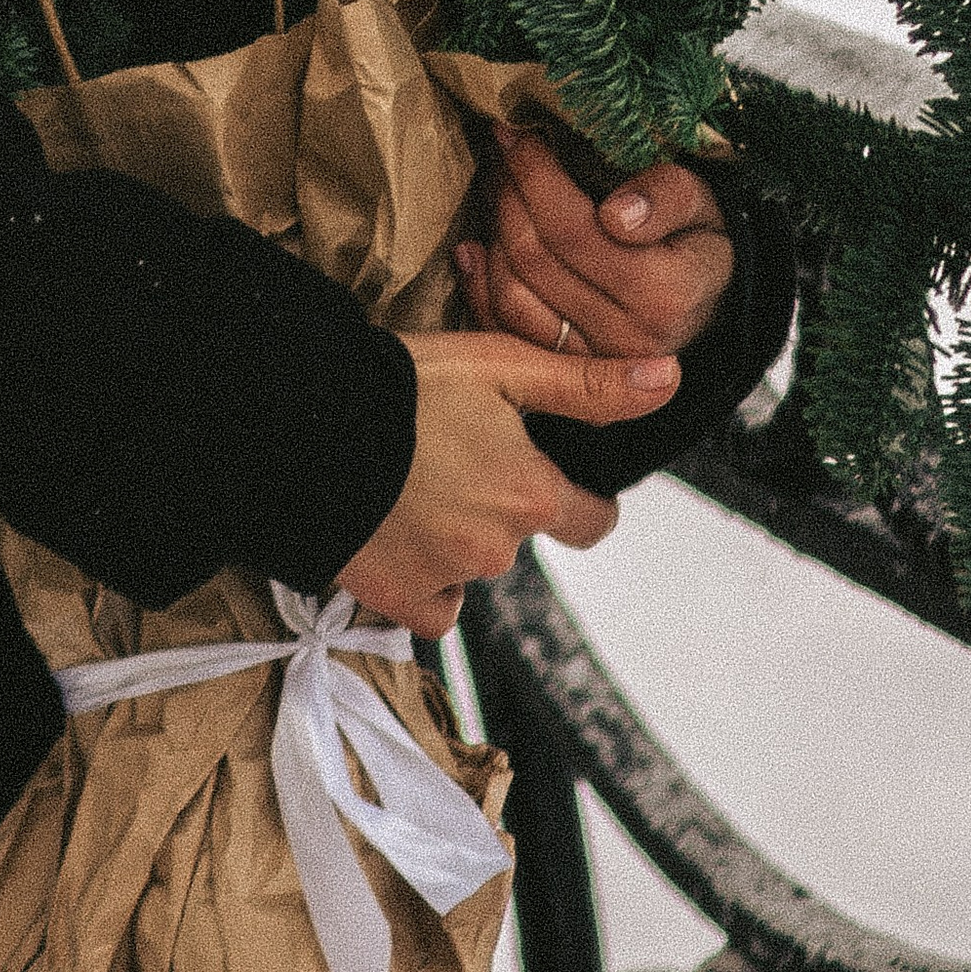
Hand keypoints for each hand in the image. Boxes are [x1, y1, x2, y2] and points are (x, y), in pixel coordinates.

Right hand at [334, 331, 678, 638]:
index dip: (580, 497)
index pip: (592, 520)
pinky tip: (399, 532)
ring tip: (413, 482)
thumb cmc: (402, 385)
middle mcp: (498, 548)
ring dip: (457, 535)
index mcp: (532, 495)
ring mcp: (447, 580)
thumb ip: (586, 386)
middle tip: (453, 457)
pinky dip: (424, 579)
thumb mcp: (500, 365)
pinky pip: (432, 605)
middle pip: (521, 537)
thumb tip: (667, 382)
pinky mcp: (396, 598)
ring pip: (473, 566)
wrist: (303, 422)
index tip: (551, 476)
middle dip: (499, 505)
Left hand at [458, 126, 732, 366]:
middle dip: (508, 194)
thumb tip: (618, 215)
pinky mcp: (564, 374)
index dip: (534, 175)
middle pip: (534, 257)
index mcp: (664, 294)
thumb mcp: (703, 205)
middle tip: (501, 153)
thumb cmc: (698, 240)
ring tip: (497, 189)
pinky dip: (480, 286)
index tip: (515, 133)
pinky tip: (473, 246)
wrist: (704, 303)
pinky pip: (504, 329)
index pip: (573, 228)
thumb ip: (669, 196)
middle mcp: (625, 339)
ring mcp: (591, 364)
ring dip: (493, 233)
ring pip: (511, 293)